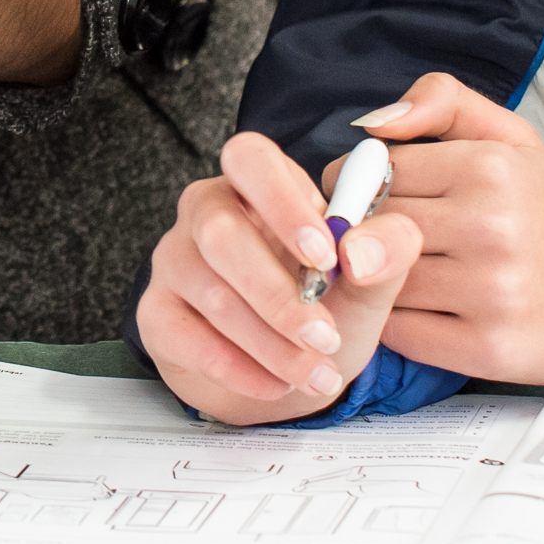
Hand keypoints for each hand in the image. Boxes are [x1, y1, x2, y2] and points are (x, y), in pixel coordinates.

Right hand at [138, 132, 421, 424]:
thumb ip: (386, 253)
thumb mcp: (369, 283)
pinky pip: (187, 338)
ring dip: (271, 343)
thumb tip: (361, 251)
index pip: (249, 159)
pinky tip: (276, 385)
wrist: (286, 374)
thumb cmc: (324, 309)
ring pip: (211, 294)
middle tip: (326, 337)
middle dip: (279, 295)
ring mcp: (174, 261)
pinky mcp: (156, 313)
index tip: (325, 255)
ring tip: (315, 374)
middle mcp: (205, 213)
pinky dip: (239, 369)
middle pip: (220, 232)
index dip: (282, 202)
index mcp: (257, 186)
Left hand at [358, 74, 543, 382]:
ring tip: (403, 273)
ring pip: (380, 281)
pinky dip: (395, 325)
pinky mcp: (485, 348)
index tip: (372, 197)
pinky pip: (398, 334)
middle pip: (374, 225)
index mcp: (490, 167)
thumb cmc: (540, 211)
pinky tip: (421, 311)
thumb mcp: (508, 136)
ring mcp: (490, 292)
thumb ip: (441, 100)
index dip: (361, 183)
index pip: (377, 170)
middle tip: (384, 237)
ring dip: (378, 280)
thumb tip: (372, 124)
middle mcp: (490, 227)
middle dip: (366, 231)